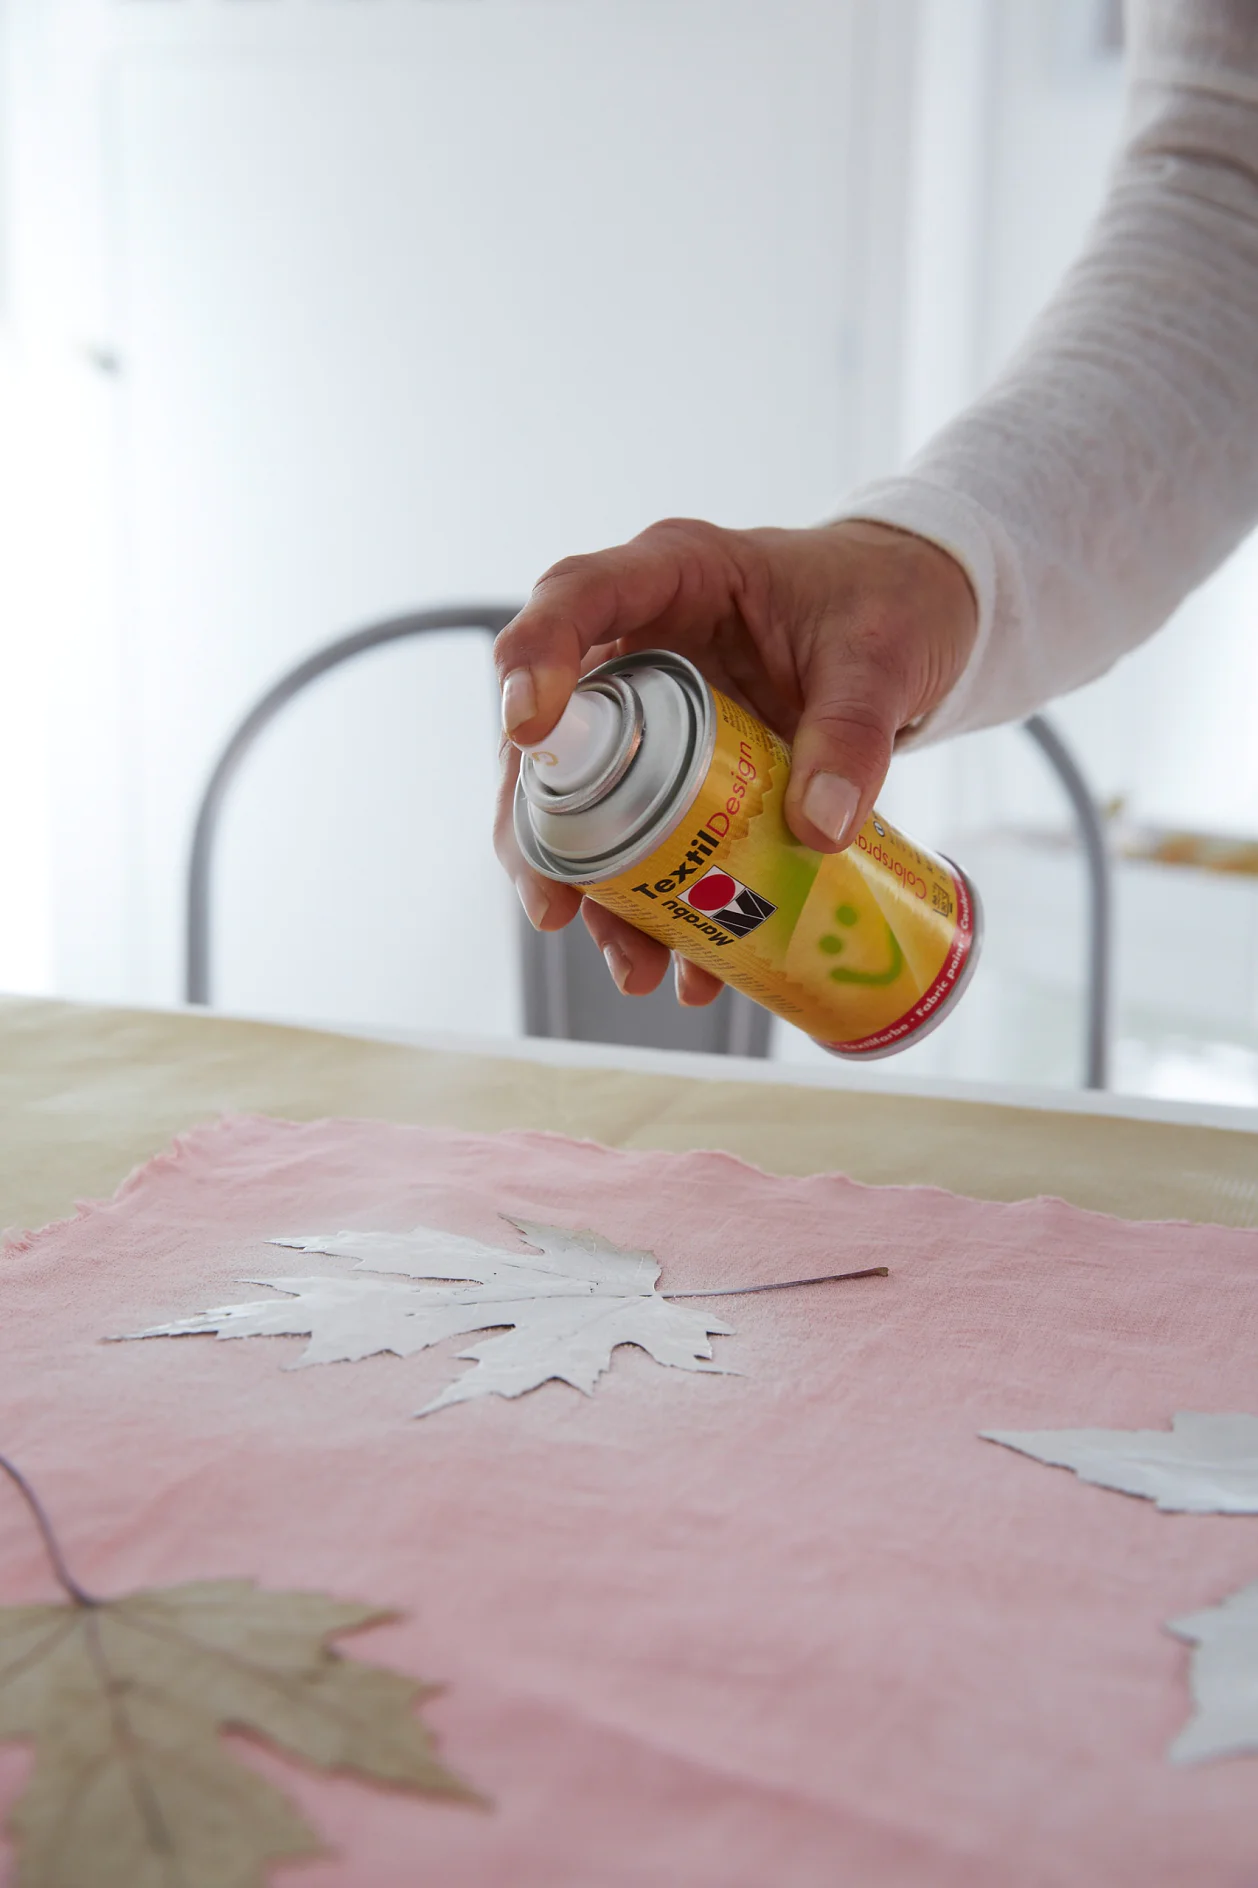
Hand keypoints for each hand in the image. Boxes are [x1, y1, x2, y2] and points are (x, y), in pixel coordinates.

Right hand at [493, 516, 976, 1008]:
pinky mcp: (682, 771)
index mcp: (675, 573)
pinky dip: (661, 906)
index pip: (575, 595)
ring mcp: (653, 713)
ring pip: (588, 808)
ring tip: (636, 968)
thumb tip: (818, 831)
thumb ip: (853, 732)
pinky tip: (690, 965)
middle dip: (541, 833)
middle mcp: (641, 644)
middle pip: (553, 733)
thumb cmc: (890, 600)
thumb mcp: (882, 656)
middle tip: (552, 908)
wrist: (920, 619)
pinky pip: (649, 842)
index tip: (527, 728)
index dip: (535, 656)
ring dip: (601, 895)